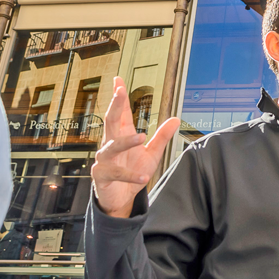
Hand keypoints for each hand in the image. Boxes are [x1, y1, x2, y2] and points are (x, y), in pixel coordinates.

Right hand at [90, 76, 179, 217]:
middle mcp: (110, 144)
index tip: (118, 80)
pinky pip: (116, 174)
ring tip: (141, 136)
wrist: (120, 198)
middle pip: (111, 121)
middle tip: (120, 91)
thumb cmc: (132, 170)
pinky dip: (131, 175)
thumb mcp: (152, 153)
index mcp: (122, 135)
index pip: (120, 113)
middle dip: (115, 105)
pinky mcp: (102, 176)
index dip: (118, 96)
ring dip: (126, 141)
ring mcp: (104, 160)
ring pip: (112, 146)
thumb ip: (162, 137)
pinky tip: (144, 175)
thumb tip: (176, 119)